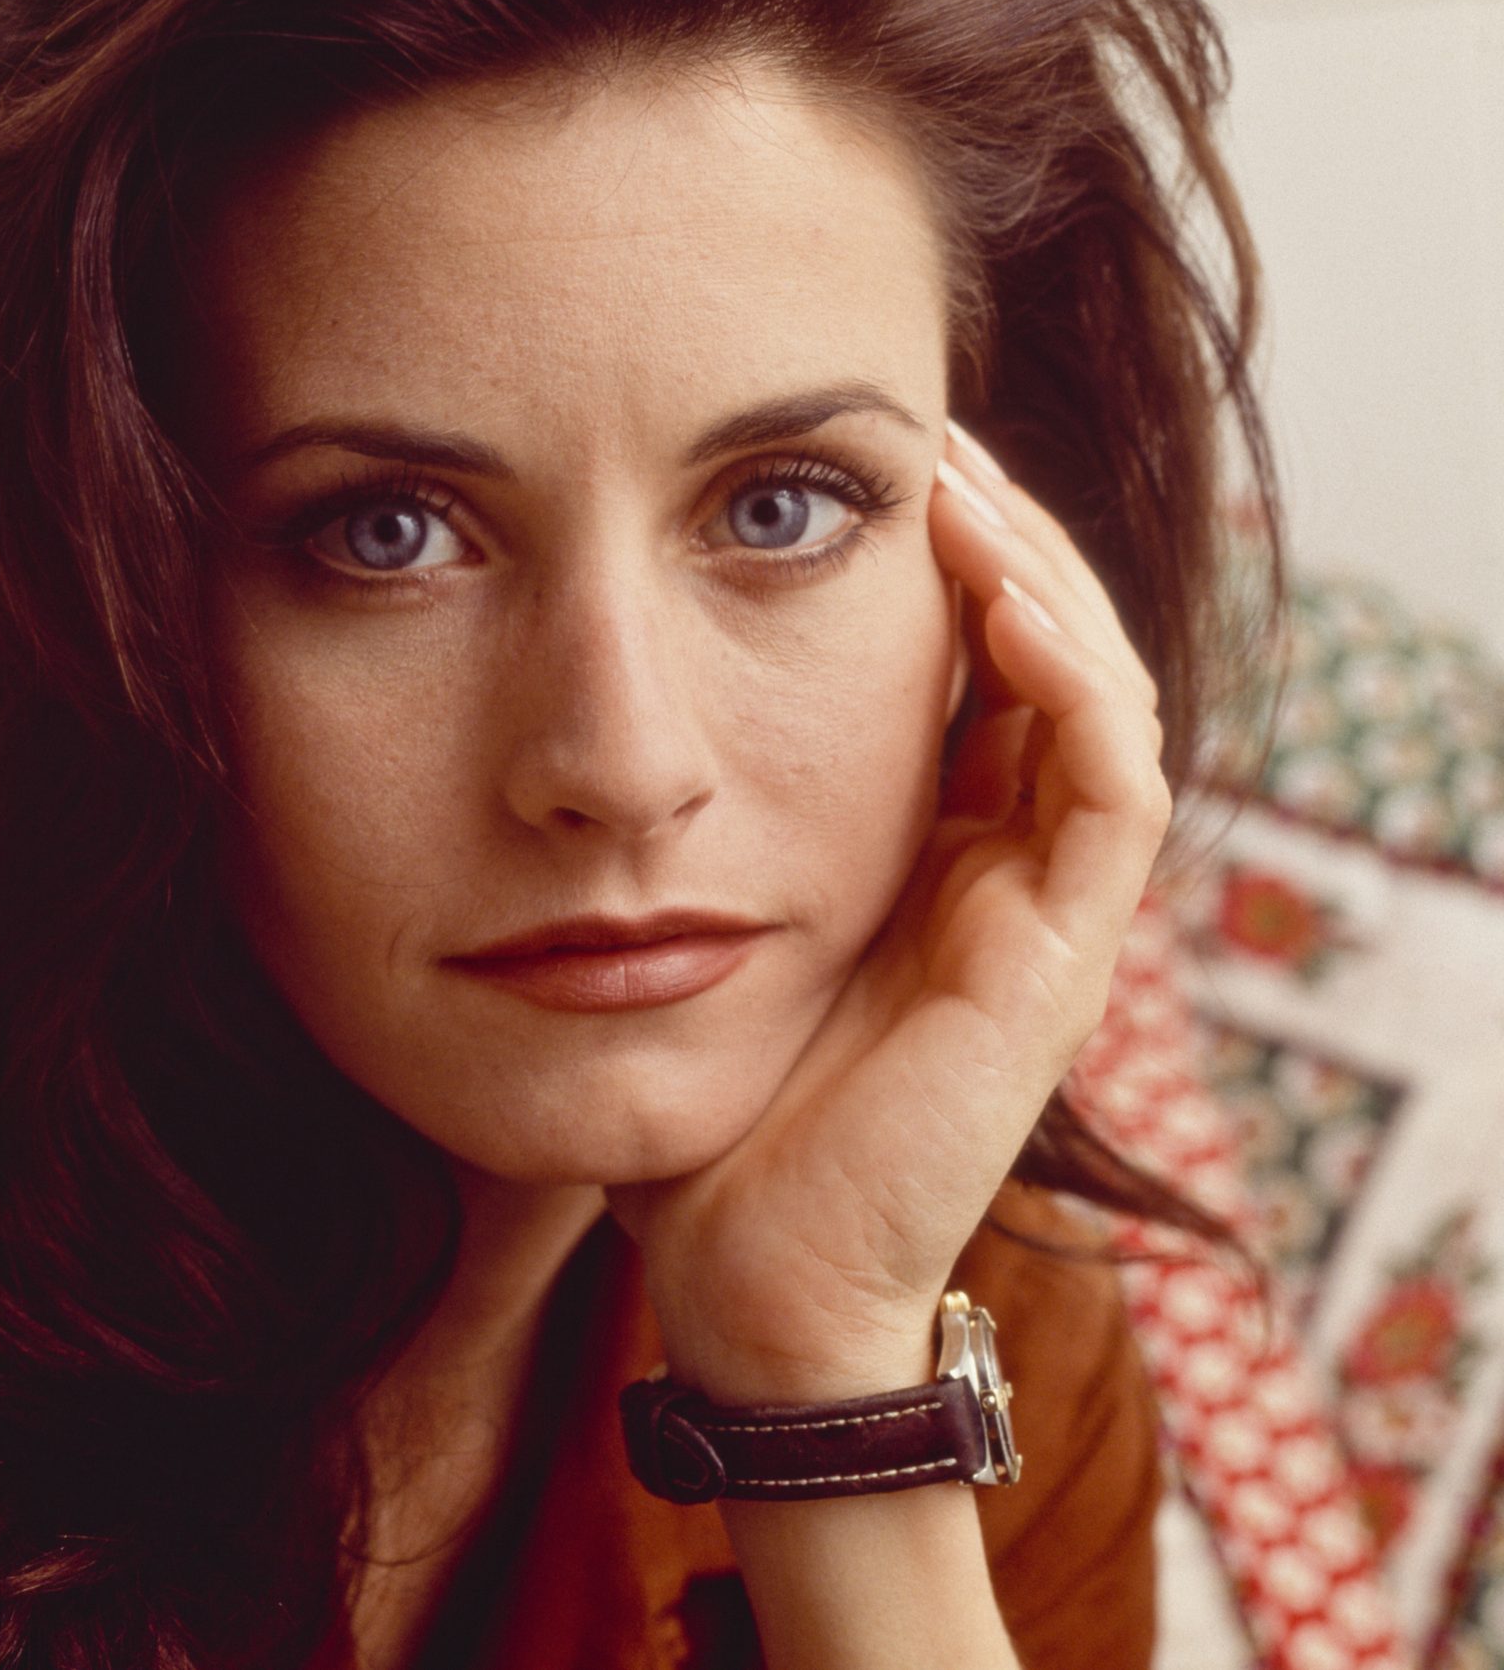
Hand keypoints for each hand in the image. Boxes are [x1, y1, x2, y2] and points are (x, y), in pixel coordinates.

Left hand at [606, 419, 1172, 1403]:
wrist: (741, 1274)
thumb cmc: (698, 1103)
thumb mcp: (684, 914)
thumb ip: (685, 818)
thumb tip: (598, 697)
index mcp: (925, 847)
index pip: (972, 665)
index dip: (941, 558)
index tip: (863, 462)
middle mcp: (1000, 865)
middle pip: (1045, 658)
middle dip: (994, 536)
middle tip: (923, 435)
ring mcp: (1039, 912)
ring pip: (1096, 696)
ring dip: (1038, 576)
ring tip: (955, 483)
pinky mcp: (1057, 963)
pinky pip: (1109, 790)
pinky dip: (1068, 681)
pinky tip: (996, 598)